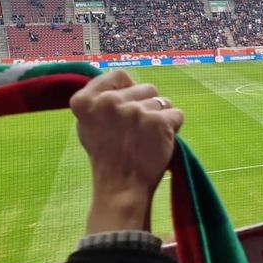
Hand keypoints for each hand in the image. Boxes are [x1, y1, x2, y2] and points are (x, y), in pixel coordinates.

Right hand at [69, 70, 183, 233]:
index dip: (130, 89)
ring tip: (147, 138)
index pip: (119, 75)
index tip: (129, 105)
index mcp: (85, 101)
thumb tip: (122, 81)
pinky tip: (160, 142)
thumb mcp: (89, 124)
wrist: (121, 186)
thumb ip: (100, 100)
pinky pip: (177, 115)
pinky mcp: (157, 122)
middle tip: (138, 130)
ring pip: (163, 101)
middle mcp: (108, 102)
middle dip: (148, 105)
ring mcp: (134, 111)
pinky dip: (174, 127)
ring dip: (161, 117)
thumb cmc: (107, 156)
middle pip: (146, 88)